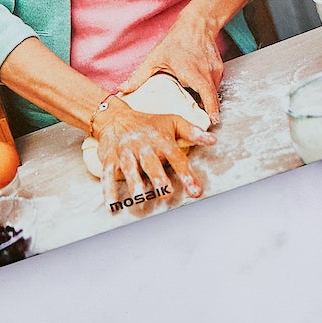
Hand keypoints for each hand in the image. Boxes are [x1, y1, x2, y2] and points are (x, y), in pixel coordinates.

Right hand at [92, 100, 214, 204]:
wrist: (117, 117)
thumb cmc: (149, 123)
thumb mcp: (173, 122)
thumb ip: (193, 132)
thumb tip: (213, 140)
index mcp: (160, 139)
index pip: (176, 157)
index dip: (186, 173)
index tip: (195, 190)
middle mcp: (143, 146)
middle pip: (151, 163)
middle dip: (158, 178)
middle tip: (165, 193)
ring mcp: (125, 152)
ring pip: (130, 168)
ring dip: (134, 183)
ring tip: (139, 198)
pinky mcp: (110, 159)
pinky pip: (108, 174)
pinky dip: (108, 189)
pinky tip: (112, 204)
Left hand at [118, 9, 223, 122]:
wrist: (197, 23)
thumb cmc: (177, 40)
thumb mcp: (155, 58)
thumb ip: (140, 76)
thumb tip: (123, 89)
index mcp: (193, 74)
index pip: (208, 97)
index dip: (211, 112)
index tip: (210, 122)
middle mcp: (207, 73)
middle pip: (210, 100)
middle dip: (205, 111)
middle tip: (194, 119)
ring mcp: (215, 71)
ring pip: (213, 93)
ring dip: (205, 99)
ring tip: (192, 101)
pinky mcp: (219, 69)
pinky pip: (214, 85)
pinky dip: (207, 89)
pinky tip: (196, 86)